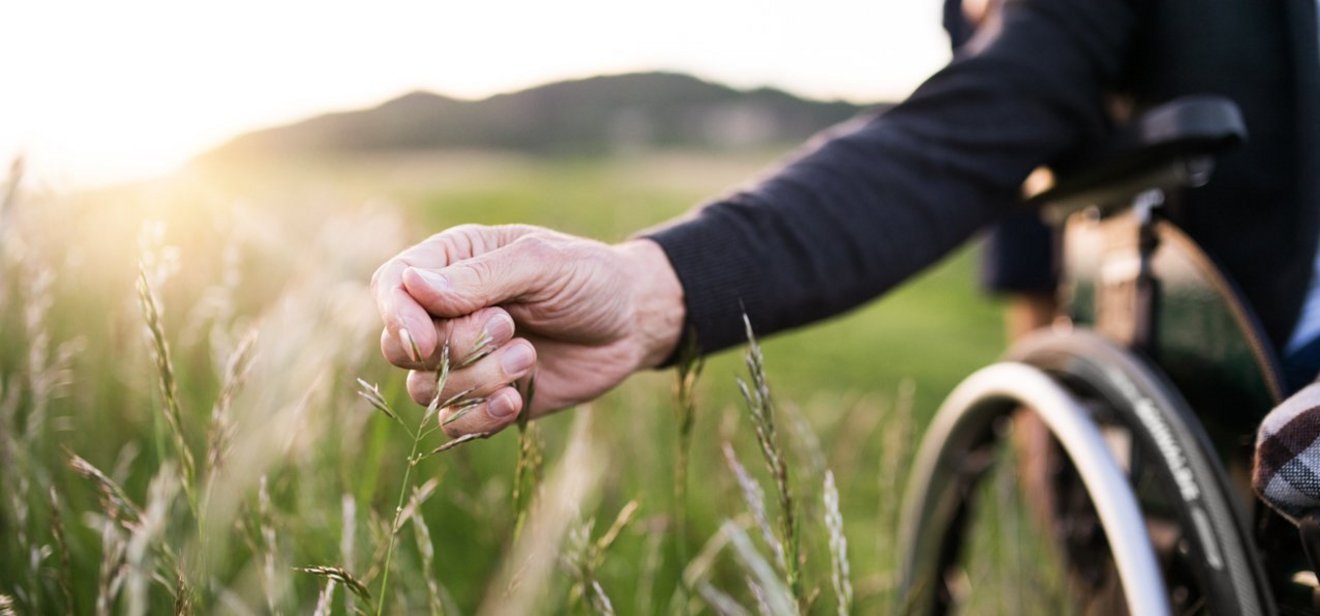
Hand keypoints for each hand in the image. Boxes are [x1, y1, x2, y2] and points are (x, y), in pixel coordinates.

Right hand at [371, 224, 684, 436]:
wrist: (633, 324)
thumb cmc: (590, 278)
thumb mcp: (542, 263)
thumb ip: (480, 277)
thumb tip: (413, 286)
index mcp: (452, 263)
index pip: (392, 286)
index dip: (397, 317)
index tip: (427, 341)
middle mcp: (447, 311)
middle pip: (400, 346)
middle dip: (453, 347)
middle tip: (508, 326)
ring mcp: (464, 359)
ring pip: (427, 390)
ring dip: (477, 380)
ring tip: (529, 357)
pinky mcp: (485, 398)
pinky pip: (454, 423)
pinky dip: (480, 417)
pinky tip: (514, 400)